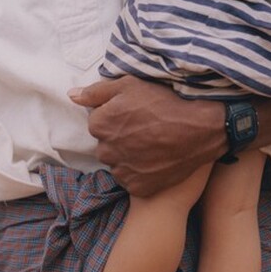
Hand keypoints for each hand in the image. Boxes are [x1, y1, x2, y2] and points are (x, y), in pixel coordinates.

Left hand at [69, 77, 225, 196]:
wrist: (199, 128)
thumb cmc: (164, 101)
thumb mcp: (129, 84)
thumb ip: (96, 91)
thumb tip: (71, 96)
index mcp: (100, 124)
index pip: (97, 122)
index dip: (116, 117)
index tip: (134, 114)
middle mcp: (106, 150)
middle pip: (106, 144)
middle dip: (119, 138)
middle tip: (144, 129)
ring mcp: (122, 170)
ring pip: (118, 163)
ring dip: (128, 156)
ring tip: (152, 144)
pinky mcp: (138, 186)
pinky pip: (131, 180)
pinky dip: (140, 172)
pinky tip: (155, 159)